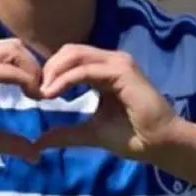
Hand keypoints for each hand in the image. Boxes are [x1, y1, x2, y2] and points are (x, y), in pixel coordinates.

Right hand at [0, 38, 42, 164]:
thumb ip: (10, 141)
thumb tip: (35, 154)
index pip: (9, 51)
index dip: (29, 68)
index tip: (40, 94)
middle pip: (14, 45)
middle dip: (35, 66)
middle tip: (43, 93)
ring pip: (12, 50)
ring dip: (32, 70)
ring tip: (39, 95)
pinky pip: (4, 69)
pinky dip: (24, 79)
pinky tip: (31, 97)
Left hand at [36, 44, 183, 161]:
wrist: (159, 144)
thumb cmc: (132, 136)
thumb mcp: (90, 133)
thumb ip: (66, 133)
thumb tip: (38, 142)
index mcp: (104, 71)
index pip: (70, 59)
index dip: (50, 72)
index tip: (36, 94)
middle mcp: (111, 61)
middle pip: (70, 51)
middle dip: (48, 68)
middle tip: (35, 92)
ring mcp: (118, 62)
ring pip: (75, 55)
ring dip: (54, 72)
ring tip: (42, 92)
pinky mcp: (122, 71)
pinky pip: (85, 70)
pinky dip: (65, 80)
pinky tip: (52, 93)